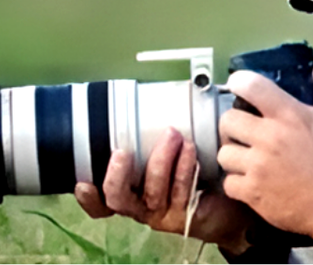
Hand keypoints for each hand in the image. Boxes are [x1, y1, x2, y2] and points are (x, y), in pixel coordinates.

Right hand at [74, 127, 252, 253]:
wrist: (228, 201)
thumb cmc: (195, 173)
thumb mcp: (168, 154)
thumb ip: (153, 137)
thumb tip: (150, 98)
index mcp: (131, 192)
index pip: (102, 202)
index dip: (89, 197)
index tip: (84, 181)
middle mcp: (141, 205)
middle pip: (117, 199)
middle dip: (118, 175)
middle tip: (123, 152)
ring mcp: (162, 213)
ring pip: (152, 191)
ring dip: (160, 161)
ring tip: (174, 136)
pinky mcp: (185, 215)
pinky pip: (180, 191)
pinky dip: (183, 169)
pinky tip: (190, 152)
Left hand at [218, 65, 312, 262]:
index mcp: (290, 116)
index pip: (251, 85)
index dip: (239, 81)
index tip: (239, 86)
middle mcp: (270, 137)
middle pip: (226, 120)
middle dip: (233, 125)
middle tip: (244, 133)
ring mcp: (258, 166)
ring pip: (223, 153)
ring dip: (233, 156)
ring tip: (247, 161)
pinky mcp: (252, 192)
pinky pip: (228, 182)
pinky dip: (237, 183)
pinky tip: (252, 182)